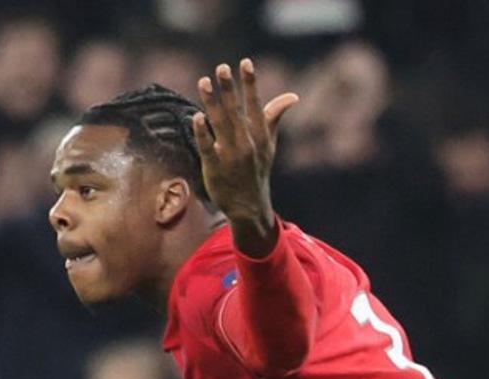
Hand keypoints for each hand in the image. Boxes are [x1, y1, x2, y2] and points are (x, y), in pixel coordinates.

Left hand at [192, 58, 298, 257]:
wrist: (249, 206)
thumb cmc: (258, 170)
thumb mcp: (269, 144)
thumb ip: (274, 117)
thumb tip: (292, 97)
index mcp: (260, 135)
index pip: (255, 104)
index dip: (250, 83)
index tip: (245, 62)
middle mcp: (246, 142)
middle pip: (236, 110)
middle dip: (229, 88)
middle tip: (221, 67)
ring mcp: (231, 155)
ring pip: (220, 124)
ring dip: (212, 103)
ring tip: (204, 82)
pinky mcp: (215, 168)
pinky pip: (207, 147)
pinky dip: (202, 132)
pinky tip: (195, 117)